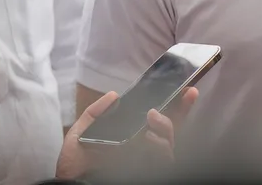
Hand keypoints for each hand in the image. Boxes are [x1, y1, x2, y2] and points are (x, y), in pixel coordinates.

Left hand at [55, 87, 198, 179]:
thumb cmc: (75, 167)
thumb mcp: (79, 135)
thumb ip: (94, 114)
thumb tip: (114, 95)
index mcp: (130, 136)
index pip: (158, 120)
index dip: (175, 105)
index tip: (187, 89)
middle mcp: (143, 148)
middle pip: (172, 128)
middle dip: (180, 110)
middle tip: (171, 100)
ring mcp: (147, 160)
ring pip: (170, 141)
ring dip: (165, 126)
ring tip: (152, 117)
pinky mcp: (148, 172)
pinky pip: (164, 158)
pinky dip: (159, 146)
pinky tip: (148, 138)